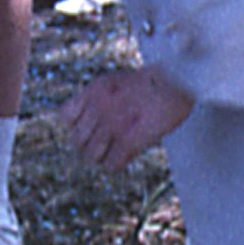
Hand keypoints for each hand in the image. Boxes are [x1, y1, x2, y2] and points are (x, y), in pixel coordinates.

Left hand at [57, 64, 193, 170]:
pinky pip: (111, 164)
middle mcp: (98, 108)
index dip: (76, 125)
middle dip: (90, 143)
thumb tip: (82, 122)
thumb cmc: (151, 82)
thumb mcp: (115, 81)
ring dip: (104, 155)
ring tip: (117, 149)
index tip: (91, 125)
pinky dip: (118, 162)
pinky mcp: (129, 141)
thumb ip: (96, 98)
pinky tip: (127, 153)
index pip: (65, 118)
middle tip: (106, 142)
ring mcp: (112, 125)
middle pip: (76, 142)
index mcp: (93, 91)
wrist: (178, 79)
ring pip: (91, 156)